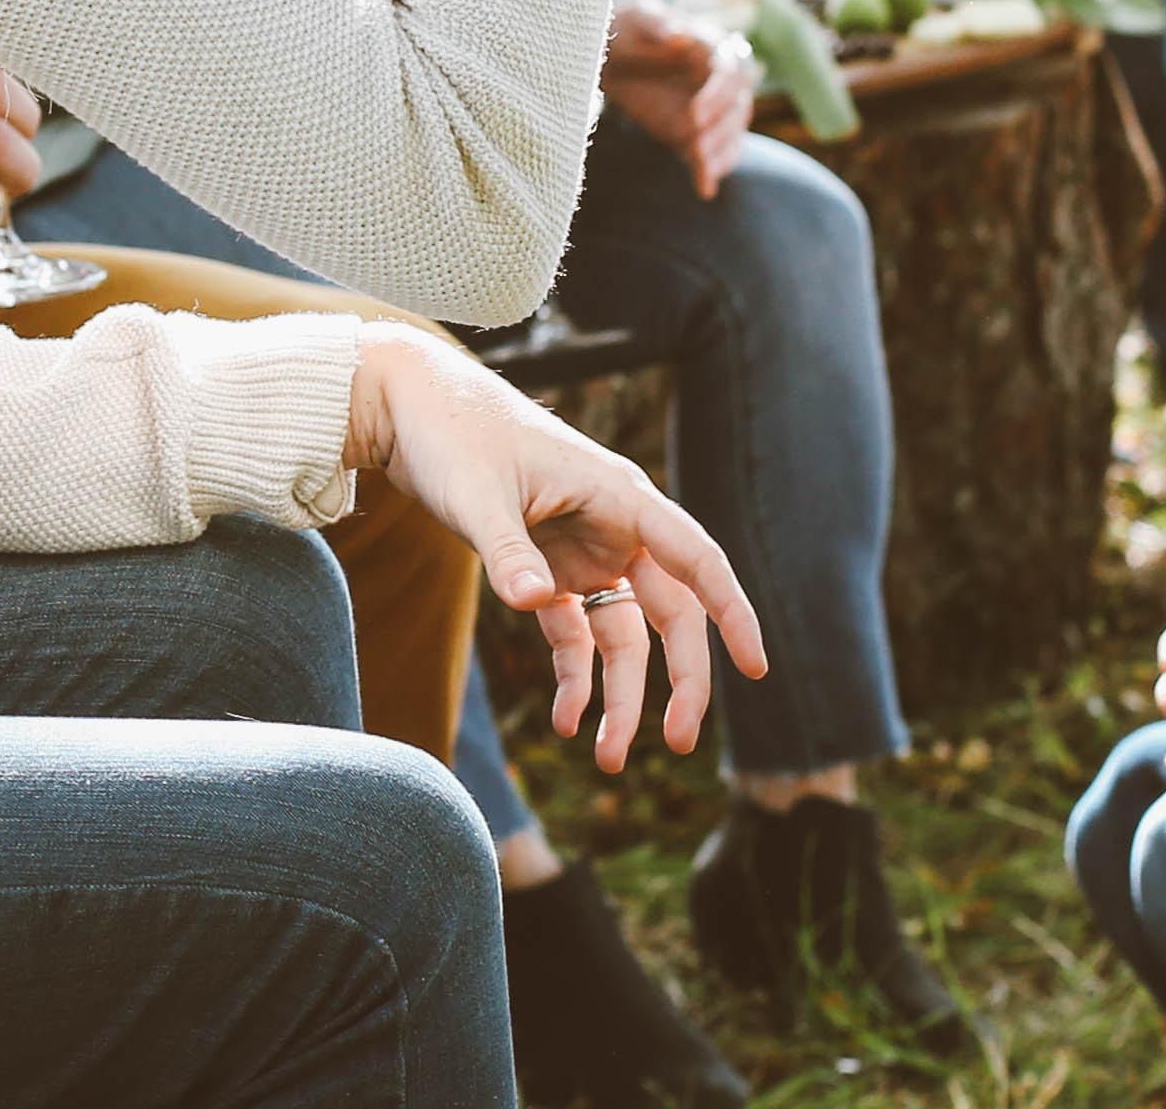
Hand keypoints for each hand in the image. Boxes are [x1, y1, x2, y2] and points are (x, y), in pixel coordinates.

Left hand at [346, 324, 767, 773]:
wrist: (409, 407)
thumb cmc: (453, 434)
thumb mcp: (477, 495)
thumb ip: (508, 550)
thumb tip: (535, 603)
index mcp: (619, 496)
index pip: (695, 559)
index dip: (731, 612)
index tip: (756, 666)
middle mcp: (613, 527)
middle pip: (670, 613)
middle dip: (679, 680)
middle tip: (677, 744)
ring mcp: (582, 551)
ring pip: (623, 635)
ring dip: (621, 695)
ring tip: (606, 758)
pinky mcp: (546, 568)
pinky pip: (575, 634)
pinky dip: (574, 678)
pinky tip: (565, 721)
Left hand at [601, 0, 751, 198]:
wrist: (611, 56)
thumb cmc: (627, 30)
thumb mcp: (636, 18)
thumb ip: (656, 23)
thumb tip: (676, 34)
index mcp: (712, 48)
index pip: (732, 72)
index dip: (718, 95)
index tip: (694, 115)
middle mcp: (719, 80)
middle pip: (739, 107)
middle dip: (721, 129)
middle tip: (696, 147)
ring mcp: (713, 108)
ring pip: (732, 133)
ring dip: (720, 152)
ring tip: (700, 166)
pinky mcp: (697, 131)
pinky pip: (716, 153)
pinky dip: (712, 170)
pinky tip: (704, 188)